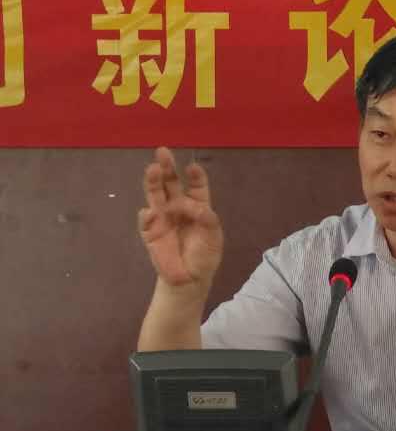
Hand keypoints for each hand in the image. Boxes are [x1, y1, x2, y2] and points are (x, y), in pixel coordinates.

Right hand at [137, 146, 222, 290]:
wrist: (190, 278)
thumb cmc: (204, 255)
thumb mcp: (214, 237)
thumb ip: (208, 220)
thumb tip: (198, 207)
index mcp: (198, 206)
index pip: (196, 186)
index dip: (194, 176)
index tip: (192, 168)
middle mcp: (178, 206)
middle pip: (171, 183)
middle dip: (167, 168)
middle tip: (163, 152)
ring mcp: (162, 217)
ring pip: (155, 194)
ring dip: (152, 181)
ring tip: (152, 169)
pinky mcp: (150, 231)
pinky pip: (146, 220)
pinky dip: (147, 215)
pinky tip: (151, 212)